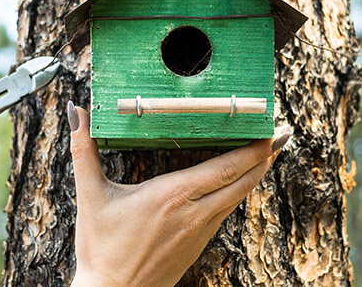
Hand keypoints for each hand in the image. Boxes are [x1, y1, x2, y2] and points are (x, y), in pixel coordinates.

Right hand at [67, 102, 290, 286]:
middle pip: (242, 180)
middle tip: (284, 134)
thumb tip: (77, 112)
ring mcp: (200, 231)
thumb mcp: (91, 196)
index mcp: (173, 195)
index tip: (272, 130)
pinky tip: (238, 184)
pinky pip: (226, 211)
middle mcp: (194, 212)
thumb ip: (83, 150)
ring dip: (255, 174)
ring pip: (238, 197)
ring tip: (268, 154)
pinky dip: (238, 192)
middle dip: (266, 156)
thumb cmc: (101, 249)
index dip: (254, 148)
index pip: (226, 167)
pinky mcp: (198, 244)